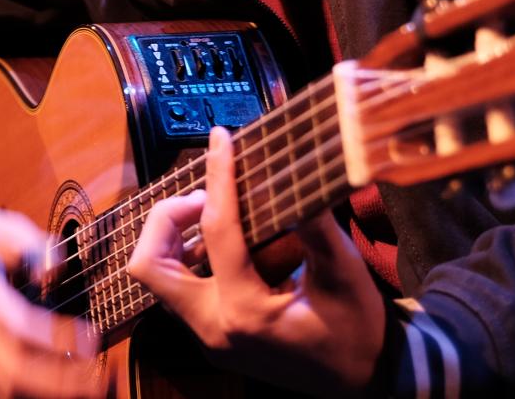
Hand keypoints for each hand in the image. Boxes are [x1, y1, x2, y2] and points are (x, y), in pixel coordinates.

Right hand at [0, 203, 100, 398]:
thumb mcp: (5, 226)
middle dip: (59, 378)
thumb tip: (51, 270)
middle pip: (13, 367)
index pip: (15, 326)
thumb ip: (30, 245)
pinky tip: (68, 384)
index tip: (89, 338)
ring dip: (51, 389)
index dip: (54, 338)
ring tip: (89, 384)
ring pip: (10, 383)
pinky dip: (40, 389)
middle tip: (95, 372)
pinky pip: (10, 383)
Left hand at [124, 126, 384, 397]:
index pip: (217, 232)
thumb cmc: (358, 331)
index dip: (218, 177)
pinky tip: (220, 239)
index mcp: (246, 312)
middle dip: (165, 220)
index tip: (220, 139)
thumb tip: (294, 172)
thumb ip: (315, 225)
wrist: (366, 382)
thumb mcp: (344, 275)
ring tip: (210, 212)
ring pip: (157, 280)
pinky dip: (187, 257)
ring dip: (172, 239)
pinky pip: (179, 291)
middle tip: (205, 198)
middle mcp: (213, 328)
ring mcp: (207, 337)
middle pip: (149, 267)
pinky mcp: (211, 337)